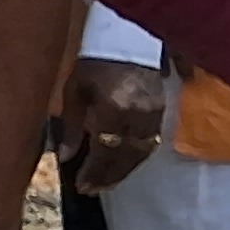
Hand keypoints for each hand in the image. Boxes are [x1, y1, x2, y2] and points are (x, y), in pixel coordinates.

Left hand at [57, 58, 165, 195]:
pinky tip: (123, 164)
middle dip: (108, 176)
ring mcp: (154, 112)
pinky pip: (151, 141)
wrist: (126, 39)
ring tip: (106, 183)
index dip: (94, 171)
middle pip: (125, 156)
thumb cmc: (94, 63)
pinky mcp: (163, 109)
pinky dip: (136, 156)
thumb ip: (72, 126)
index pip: (106, 150)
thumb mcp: (74, 92)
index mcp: (113, 108)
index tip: (81, 187)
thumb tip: (66, 157)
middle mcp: (138, 114)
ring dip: (124, 170)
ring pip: (142, 152)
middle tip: (92, 190)